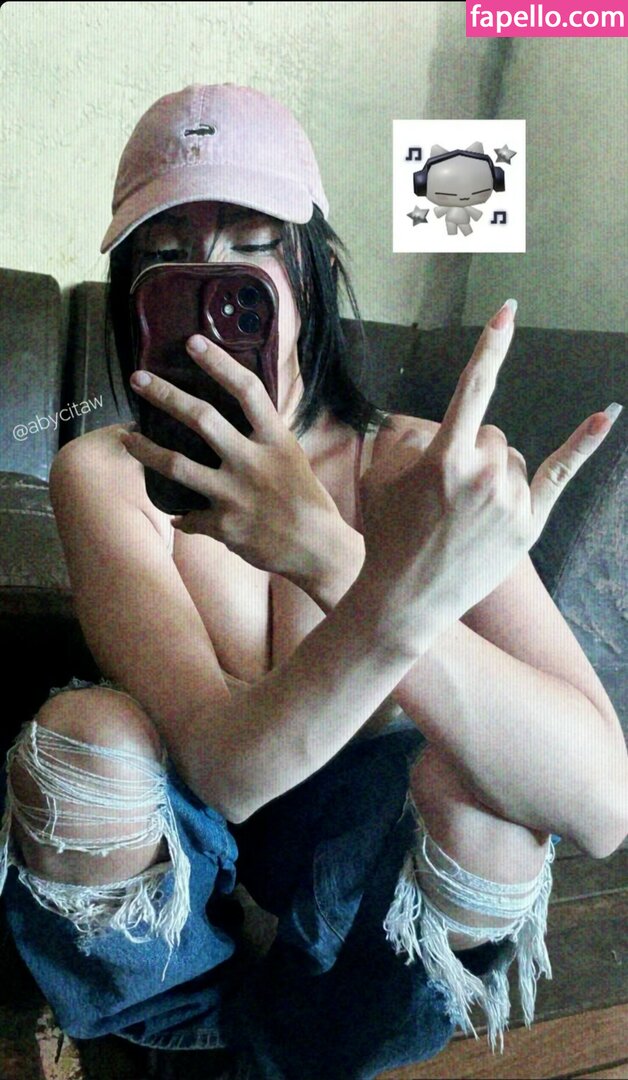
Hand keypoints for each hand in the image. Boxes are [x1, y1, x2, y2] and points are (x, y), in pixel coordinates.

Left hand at [120, 335, 341, 577]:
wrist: (317, 549)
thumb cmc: (309, 501)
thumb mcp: (292, 458)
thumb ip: (264, 439)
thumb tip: (239, 418)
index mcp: (275, 440)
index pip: (247, 390)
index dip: (219, 363)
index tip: (193, 342)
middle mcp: (252, 461)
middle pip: (201, 418)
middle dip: (165, 395)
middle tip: (138, 380)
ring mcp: (235, 493)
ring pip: (178, 465)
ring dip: (146, 451)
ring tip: (126, 439)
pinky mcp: (224, 524)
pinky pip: (190, 517)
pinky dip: (183, 518)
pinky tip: (176, 516)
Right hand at [358, 301, 619, 635]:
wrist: (405, 600)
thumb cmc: (387, 536)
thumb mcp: (380, 479)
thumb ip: (408, 440)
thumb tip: (436, 429)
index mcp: (445, 459)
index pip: (473, 389)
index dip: (491, 348)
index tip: (508, 311)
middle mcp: (485, 476)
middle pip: (493, 437)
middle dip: (472, 454)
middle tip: (446, 497)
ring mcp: (512, 501)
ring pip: (513, 460)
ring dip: (494, 475)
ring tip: (465, 517)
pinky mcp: (530, 524)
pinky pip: (560, 473)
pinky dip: (584, 443)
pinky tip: (605, 415)